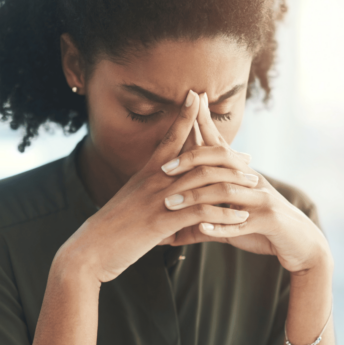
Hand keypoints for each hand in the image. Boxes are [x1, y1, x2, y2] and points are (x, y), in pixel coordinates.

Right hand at [53, 90, 259, 283]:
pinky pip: (201, 213)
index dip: (183, 115)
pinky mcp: (162, 222)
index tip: (197, 95)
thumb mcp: (130, 200)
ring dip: (233, 184)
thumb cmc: (111, 227)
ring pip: (205, 183)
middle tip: (248, 158)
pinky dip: (224, 215)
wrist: (90, 250)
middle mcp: (155, 180)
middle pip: (198, 157)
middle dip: (227, 155)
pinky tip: (240, 218)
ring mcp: (159, 200)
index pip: (169, 136)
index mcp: (147, 172)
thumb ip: (148, 189)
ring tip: (253, 186)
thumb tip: (161, 186)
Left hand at [159, 93, 331, 274]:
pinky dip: (220, 226)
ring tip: (172, 205)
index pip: (220, 145)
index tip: (191, 100)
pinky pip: (241, 223)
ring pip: (226, 192)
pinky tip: (202, 228)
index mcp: (243, 175)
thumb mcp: (232, 219)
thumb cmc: (262, 228)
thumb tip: (173, 226)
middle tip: (164, 169)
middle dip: (191, 161)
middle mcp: (253, 181)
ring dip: (197, 197)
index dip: (206, 123)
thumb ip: (204, 218)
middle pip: (221, 161)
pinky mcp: (269, 221)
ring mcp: (262, 200)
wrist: (301, 244)